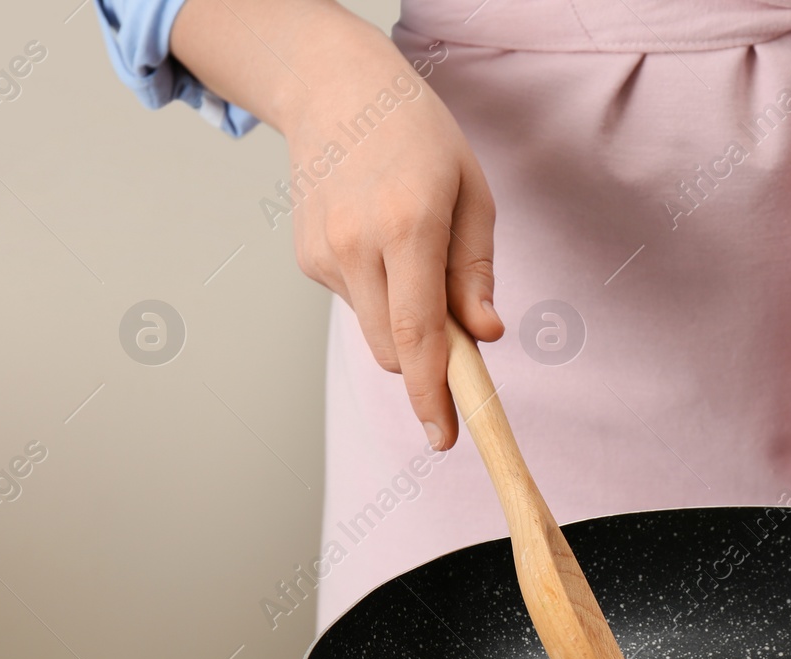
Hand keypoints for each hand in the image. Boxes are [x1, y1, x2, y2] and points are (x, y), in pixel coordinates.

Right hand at [280, 25, 502, 449]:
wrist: (335, 90)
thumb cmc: (419, 139)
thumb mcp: (472, 193)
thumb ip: (476, 272)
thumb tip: (484, 337)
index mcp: (408, 225)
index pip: (419, 334)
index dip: (432, 393)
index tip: (444, 436)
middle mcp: (357, 244)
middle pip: (396, 349)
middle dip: (430, 363)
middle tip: (461, 335)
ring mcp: (323, 255)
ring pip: (377, 333)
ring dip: (406, 324)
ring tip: (417, 257)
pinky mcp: (306, 260)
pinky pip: (359, 305)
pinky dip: (381, 295)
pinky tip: (381, 241)